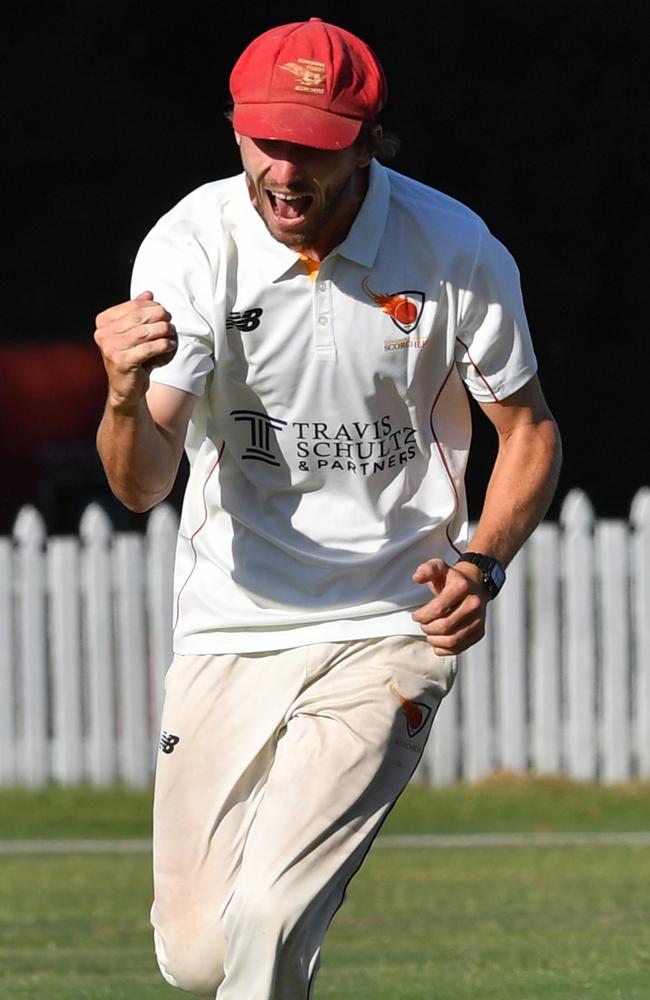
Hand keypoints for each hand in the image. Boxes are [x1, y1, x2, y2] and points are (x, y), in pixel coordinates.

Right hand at [94, 291, 176, 411]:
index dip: (151, 306)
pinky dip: (163, 345)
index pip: (132, 306)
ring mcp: (111, 348)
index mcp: (103, 323)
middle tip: (170, 321)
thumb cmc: (131, 358)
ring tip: (171, 334)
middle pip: (138, 317)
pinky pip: (149, 348)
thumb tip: (148, 293)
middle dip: (159, 317)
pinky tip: (170, 346)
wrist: (125, 388)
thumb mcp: (133, 333)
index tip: (163, 311)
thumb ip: (137, 313)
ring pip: (145, 332)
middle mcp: (103, 334)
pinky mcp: (122, 361)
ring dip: (163, 331)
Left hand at [411, 558, 487, 655]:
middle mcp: (474, 604)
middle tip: (423, 624)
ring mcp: (479, 620)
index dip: (422, 616)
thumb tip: (416, 578)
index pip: (438, 609)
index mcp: (462, 587)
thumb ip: (426, 570)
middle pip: (444, 627)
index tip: (416, 616)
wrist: (475, 584)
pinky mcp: (479, 633)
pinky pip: (459, 648)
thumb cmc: (452, 578)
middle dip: (427, 628)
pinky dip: (444, 649)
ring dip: (434, 640)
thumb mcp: (438, 567)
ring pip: (452, 641)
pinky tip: (437, 640)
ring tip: (429, 632)